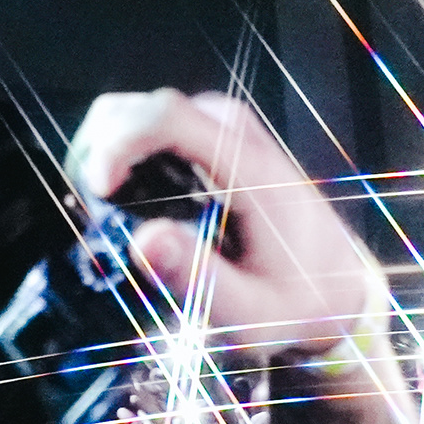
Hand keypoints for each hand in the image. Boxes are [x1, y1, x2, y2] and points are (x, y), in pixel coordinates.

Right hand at [70, 89, 392, 369]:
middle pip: (137, 110)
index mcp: (249, 167)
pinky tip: (122, 207)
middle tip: (89, 220)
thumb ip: (198, 279)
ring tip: (103, 219)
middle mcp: (233, 130)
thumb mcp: (251, 313)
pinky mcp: (210, 135)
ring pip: (135, 115)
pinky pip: (148, 129)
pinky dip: (120, 159)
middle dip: (97, 157)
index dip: (115, 144)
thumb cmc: (292, 304)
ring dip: (104, 159)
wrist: (333, 284)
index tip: (93, 193)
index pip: (165, 116)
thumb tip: (142, 240)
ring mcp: (222, 126)